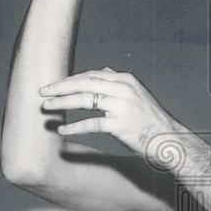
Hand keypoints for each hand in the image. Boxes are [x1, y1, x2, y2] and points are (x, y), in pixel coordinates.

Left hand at [39, 68, 184, 162]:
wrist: (169, 139)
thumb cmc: (150, 119)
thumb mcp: (137, 94)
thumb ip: (119, 83)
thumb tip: (102, 71)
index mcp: (126, 80)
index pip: (91, 75)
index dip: (70, 79)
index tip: (54, 85)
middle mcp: (123, 89)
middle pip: (84, 83)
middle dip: (60, 87)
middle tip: (42, 92)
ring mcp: (122, 106)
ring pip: (84, 100)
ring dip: (62, 103)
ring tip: (46, 107)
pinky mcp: (120, 124)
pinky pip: (91, 124)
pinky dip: (74, 126)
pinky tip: (62, 129)